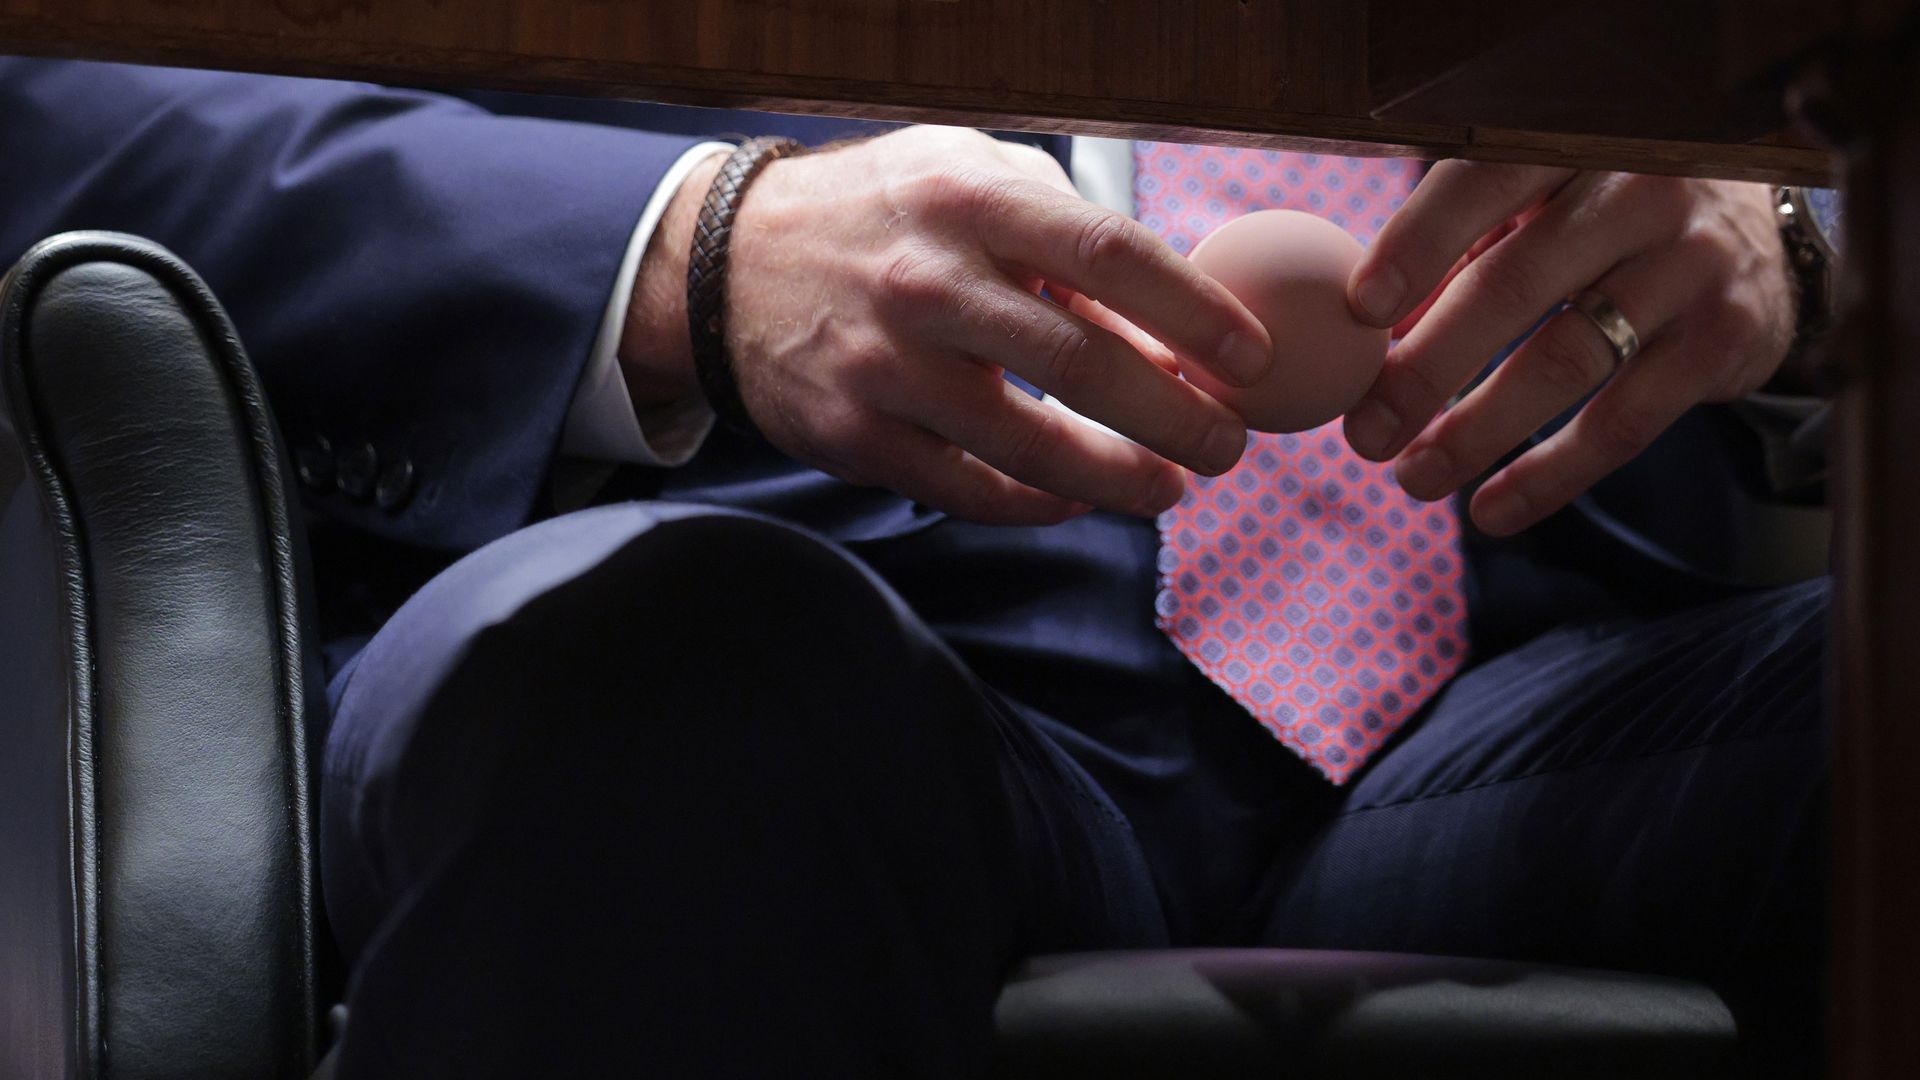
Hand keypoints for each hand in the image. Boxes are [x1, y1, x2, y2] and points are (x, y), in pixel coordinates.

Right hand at [701, 126, 1270, 524]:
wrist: (724, 267)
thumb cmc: (880, 216)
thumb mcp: (967, 178)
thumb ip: (1063, 238)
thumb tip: (1166, 332)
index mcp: (968, 197)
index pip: (1108, 252)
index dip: (1194, 311)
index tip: (1252, 359)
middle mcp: (926, 281)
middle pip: (1082, 363)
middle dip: (1175, 417)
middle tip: (1228, 447)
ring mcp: (886, 366)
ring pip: (1029, 447)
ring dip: (1118, 479)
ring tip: (1168, 489)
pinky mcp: (856, 436)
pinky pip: (970, 489)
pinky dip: (1037, 504)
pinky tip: (1076, 501)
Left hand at [1341, 162, 1795, 535]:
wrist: (1754, 233)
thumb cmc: (1595, 220)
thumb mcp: (1528, 210)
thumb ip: (1451, 255)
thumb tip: (1352, 332)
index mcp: (1569, 146)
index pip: (1482, 183)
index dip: (1417, 244)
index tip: (1359, 310)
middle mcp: (1639, 191)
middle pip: (1513, 283)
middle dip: (1427, 368)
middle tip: (1365, 433)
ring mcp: (1691, 263)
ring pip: (1566, 358)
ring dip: (1477, 430)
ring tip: (1413, 479)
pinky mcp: (1727, 337)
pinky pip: (1627, 420)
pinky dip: (1551, 474)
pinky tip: (1493, 511)